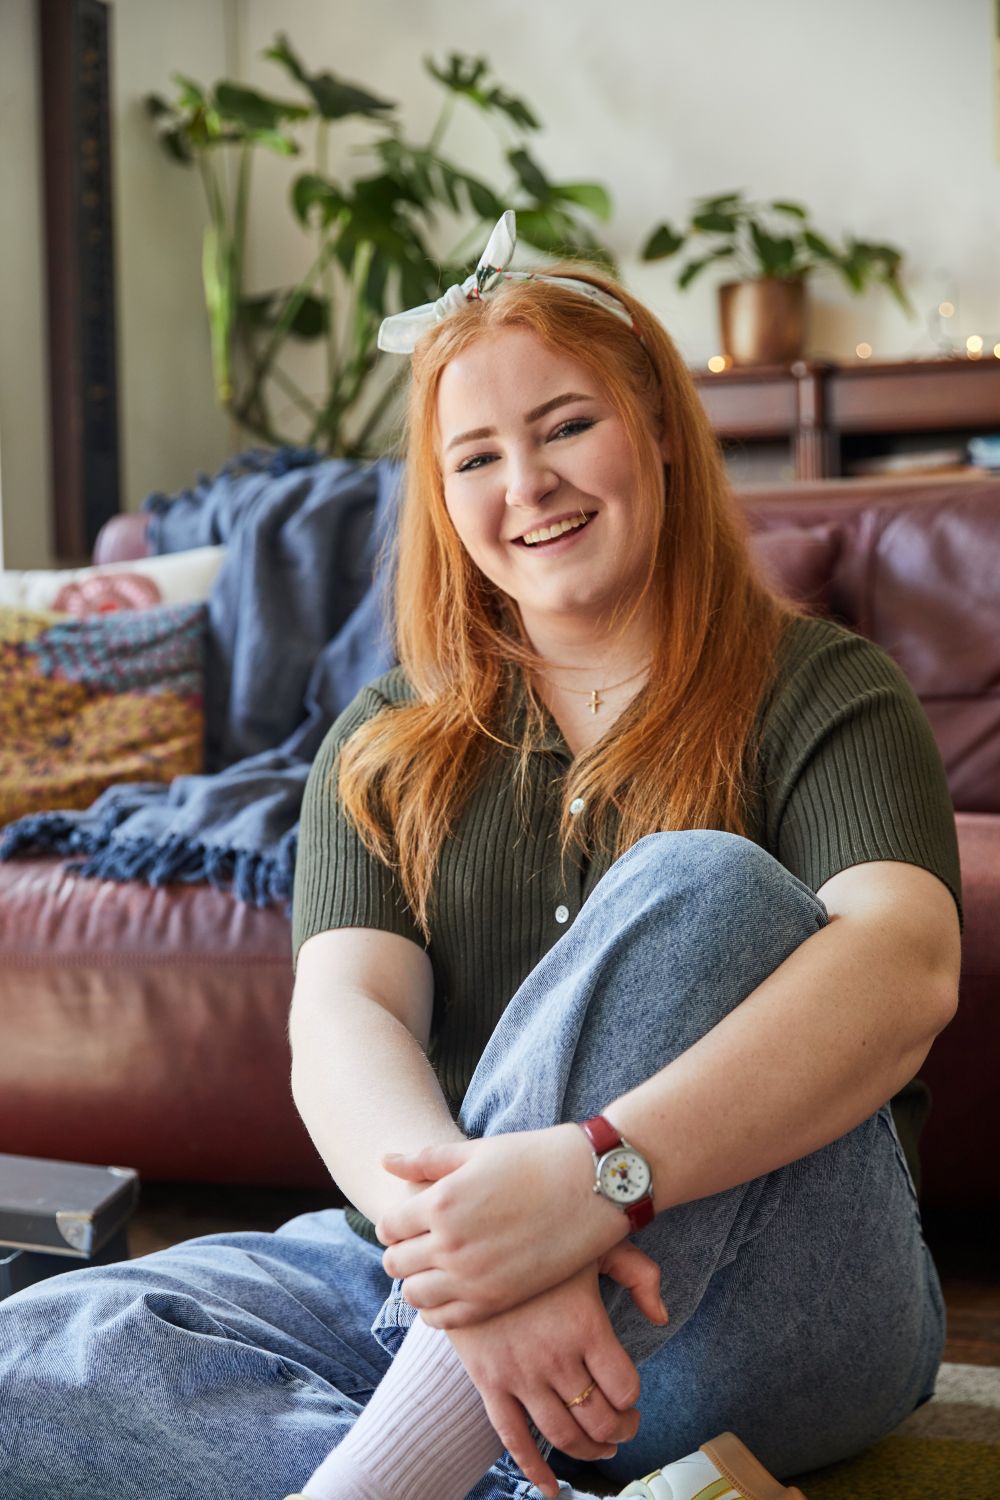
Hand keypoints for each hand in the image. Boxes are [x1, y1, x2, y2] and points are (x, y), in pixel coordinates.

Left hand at [376, 1125, 630, 1325]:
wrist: (594, 1185)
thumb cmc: (535, 1158)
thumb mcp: (476, 1152)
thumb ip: (426, 1160)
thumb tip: (384, 1159)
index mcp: (441, 1202)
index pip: (389, 1226)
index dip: (396, 1222)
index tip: (410, 1219)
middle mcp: (450, 1244)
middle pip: (395, 1264)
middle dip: (401, 1252)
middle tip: (420, 1243)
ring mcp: (473, 1277)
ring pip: (415, 1296)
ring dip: (417, 1282)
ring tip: (436, 1267)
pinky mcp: (497, 1300)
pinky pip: (445, 1319)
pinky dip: (438, 1309)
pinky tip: (453, 1290)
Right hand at [448, 1240, 667, 1499]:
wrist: (471, 1239)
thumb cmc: (539, 1239)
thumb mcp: (593, 1243)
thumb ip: (638, 1272)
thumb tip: (661, 1316)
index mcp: (584, 1323)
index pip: (624, 1386)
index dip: (633, 1400)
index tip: (632, 1399)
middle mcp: (554, 1355)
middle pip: (598, 1418)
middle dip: (618, 1431)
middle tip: (623, 1426)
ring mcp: (519, 1373)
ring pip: (562, 1435)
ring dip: (588, 1450)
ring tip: (599, 1445)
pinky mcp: (487, 1381)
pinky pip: (512, 1438)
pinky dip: (534, 1469)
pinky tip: (550, 1488)